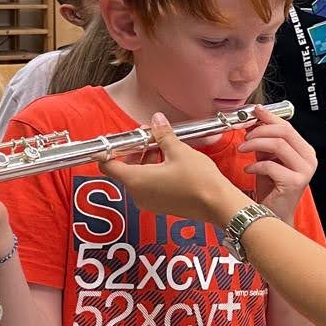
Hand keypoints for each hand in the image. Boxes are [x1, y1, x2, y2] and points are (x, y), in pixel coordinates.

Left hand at [105, 116, 241, 225]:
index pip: (108, 166)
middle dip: (133, 151)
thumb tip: (156, 120)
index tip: (116, 139)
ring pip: (137, 177)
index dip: (108, 151)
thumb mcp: (178, 150)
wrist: (218, 204)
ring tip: (163, 147)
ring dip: (145, 160)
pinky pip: (148, 186)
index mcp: (136, 180)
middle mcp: (138, 194)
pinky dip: (153, 172)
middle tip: (148, 137)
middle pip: (124, 170)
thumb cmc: (198, 180)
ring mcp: (149, 202)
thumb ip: (162, 135)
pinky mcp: (160, 205)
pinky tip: (169, 161)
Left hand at [237, 107, 316, 224]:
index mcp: (304, 151)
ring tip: (243, 149)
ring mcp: (304, 171)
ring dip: (256, 143)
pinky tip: (249, 170)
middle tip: (245, 135)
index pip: (288, 126)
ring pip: (279, 144)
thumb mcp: (267, 159)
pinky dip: (256, 165)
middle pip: (285, 131)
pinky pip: (272, 165)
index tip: (254, 112)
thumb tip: (253, 120)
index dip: (269, 117)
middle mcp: (309, 159)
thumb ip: (263, 141)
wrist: (274, 214)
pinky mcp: (295, 182)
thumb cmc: (272, 189)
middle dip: (261, 129)